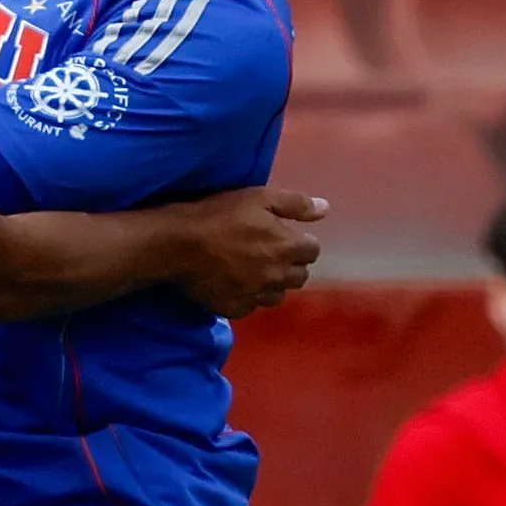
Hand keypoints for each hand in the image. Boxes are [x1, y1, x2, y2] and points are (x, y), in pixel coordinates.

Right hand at [173, 185, 326, 314]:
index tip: (286, 236)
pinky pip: (252, 307)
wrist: (180, 244)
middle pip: (300, 277)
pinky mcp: (235, 308)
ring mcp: (256, 295)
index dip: (301, 242)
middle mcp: (277, 276)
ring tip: (256, 272)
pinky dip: (249, 297)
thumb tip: (325, 209)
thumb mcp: (260, 198)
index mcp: (287, 247)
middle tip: (271, 253)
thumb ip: (296, 204)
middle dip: (291, 265)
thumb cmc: (221, 215)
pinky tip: (237, 285)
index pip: (313, 251)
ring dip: (272, 284)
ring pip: (278, 296)